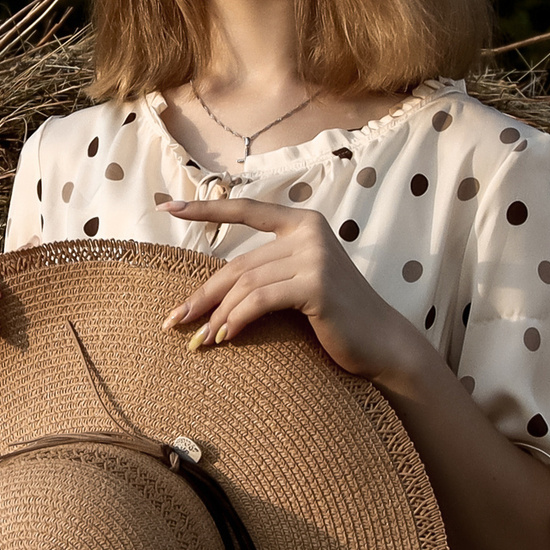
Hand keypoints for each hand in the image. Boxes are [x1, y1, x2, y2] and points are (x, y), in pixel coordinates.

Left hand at [157, 197, 433, 387]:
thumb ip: (267, 271)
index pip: (246, 210)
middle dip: (203, 295)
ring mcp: (315, 256)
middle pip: (239, 264)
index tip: (168, 206)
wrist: (381, 343)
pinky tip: (225, 338)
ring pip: (245, 285)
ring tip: (200, 340)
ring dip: (217, 316)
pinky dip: (237, 320)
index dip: (205, 208)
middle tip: (174, 320)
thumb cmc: (335, 317)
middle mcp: (309, 232)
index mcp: (304, 222)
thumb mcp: (298, 283)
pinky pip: (260, 301)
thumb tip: (212, 288)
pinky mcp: (316, 284)